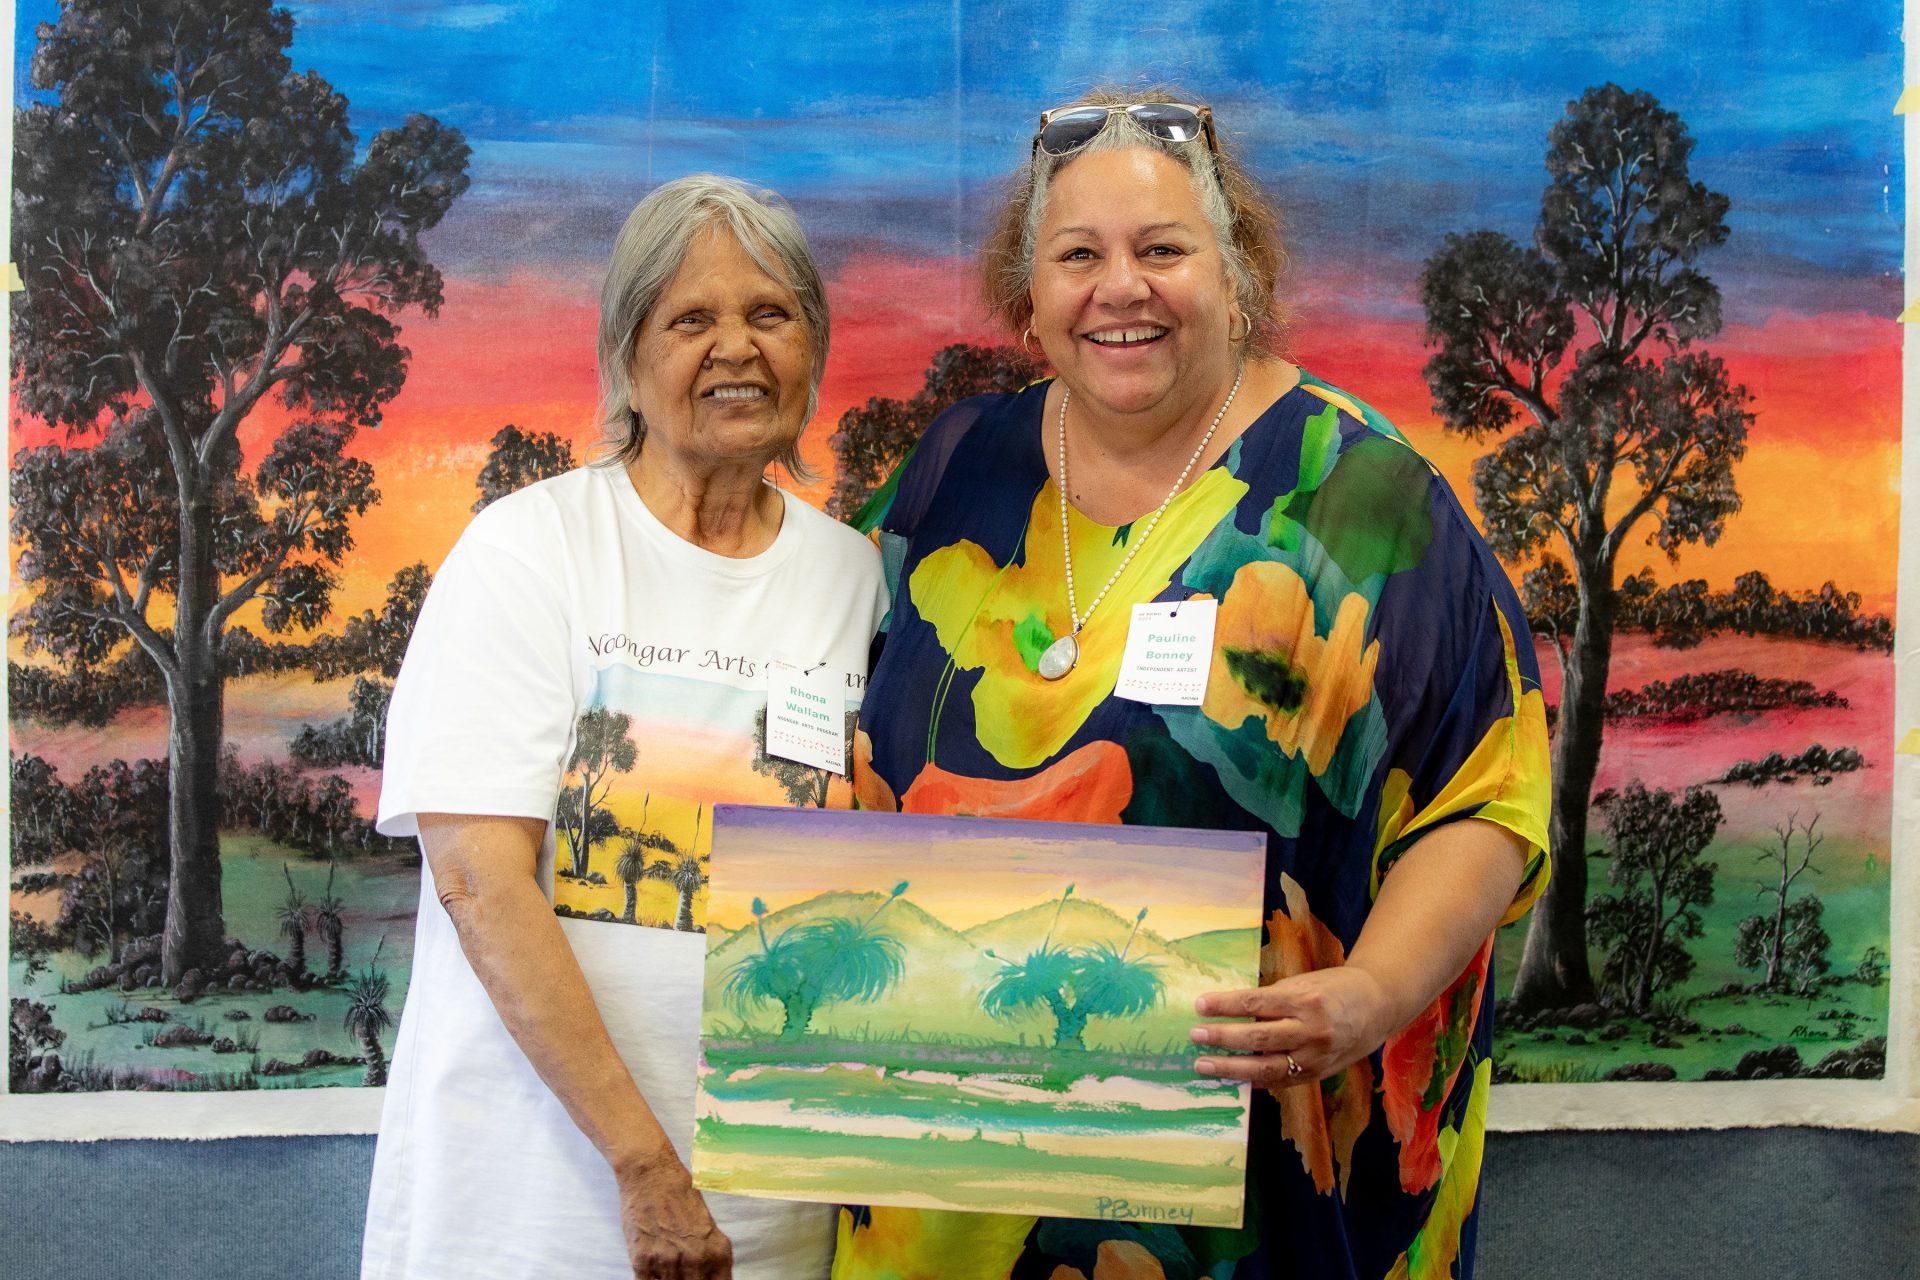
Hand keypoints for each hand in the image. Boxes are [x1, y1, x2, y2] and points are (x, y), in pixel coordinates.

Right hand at [615, 1152, 733, 1279]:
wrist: (651, 1174)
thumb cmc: (679, 1194)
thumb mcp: (707, 1227)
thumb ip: (709, 1255)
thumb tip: (710, 1277)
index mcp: (718, 1251)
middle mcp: (696, 1259)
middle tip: (683, 1275)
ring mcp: (669, 1262)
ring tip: (666, 1269)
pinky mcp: (642, 1261)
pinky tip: (653, 1273)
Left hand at [1190, 966, 1395, 1095]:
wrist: (1377, 1007)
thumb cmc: (1333, 989)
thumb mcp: (1303, 984)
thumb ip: (1272, 1000)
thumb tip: (1230, 1011)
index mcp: (1306, 1000)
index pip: (1257, 1002)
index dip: (1226, 1005)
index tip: (1199, 1005)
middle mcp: (1312, 1031)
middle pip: (1260, 1038)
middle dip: (1224, 1038)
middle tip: (1194, 1035)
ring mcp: (1315, 1057)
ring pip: (1267, 1067)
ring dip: (1231, 1067)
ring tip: (1203, 1064)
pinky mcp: (1317, 1074)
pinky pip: (1280, 1080)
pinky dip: (1253, 1080)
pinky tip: (1231, 1077)